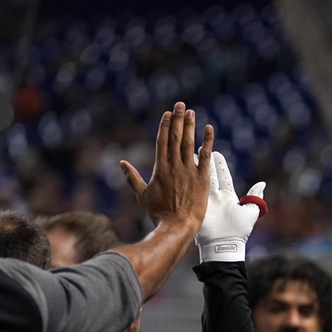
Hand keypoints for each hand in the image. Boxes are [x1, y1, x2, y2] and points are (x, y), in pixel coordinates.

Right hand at [120, 102, 211, 231]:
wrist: (177, 226)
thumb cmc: (159, 213)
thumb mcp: (142, 195)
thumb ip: (132, 178)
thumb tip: (122, 163)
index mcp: (160, 169)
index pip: (162, 141)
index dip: (165, 125)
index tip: (168, 113)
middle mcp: (174, 167)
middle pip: (175, 138)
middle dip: (178, 119)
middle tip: (181, 105)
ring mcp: (188, 172)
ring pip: (189, 144)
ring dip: (190, 126)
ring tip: (191, 112)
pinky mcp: (202, 179)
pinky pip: (206, 156)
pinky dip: (207, 141)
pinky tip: (209, 128)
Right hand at [195, 152, 265, 262]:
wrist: (224, 246)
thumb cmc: (239, 231)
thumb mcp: (251, 212)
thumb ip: (256, 198)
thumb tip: (262, 183)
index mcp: (228, 196)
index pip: (223, 176)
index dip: (220, 165)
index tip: (216, 153)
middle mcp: (215, 197)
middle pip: (209, 175)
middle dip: (204, 162)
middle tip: (198, 148)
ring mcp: (205, 201)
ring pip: (198, 180)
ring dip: (194, 167)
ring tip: (188, 154)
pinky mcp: (196, 206)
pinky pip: (191, 191)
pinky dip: (187, 180)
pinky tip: (182, 169)